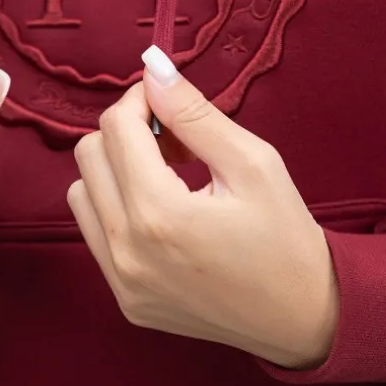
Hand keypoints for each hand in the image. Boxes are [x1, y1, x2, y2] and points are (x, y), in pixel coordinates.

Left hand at [67, 48, 337, 369]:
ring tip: (167, 177)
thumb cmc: (286, 236)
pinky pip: (94, 233)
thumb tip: (153, 69)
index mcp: (159, 214)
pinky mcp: (125, 300)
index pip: (117, 127)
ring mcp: (122, 281)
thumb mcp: (252, 161)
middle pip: (89, 154)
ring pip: (81, 192)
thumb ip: (194, 112)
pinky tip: (161, 212)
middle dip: (127, 132)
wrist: (304, 317)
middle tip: (176, 140)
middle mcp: (128, 251)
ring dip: (115, 170)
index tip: (170, 101)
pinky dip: (116, 208)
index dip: (141, 100)